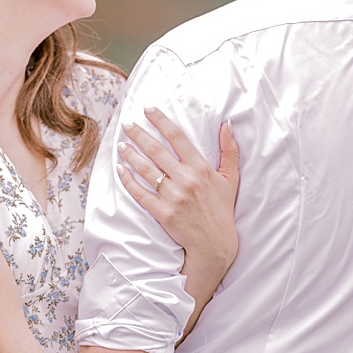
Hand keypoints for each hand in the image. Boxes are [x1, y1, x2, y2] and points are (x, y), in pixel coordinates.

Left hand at [120, 110, 239, 286]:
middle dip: (140, 134)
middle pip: (157, 150)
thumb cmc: (221, 208)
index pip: (177, 137)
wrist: (213, 242)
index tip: (148, 110)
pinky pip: (140, 194)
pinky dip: (129, 181)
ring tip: (121, 145)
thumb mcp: (231, 177)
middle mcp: (185, 178)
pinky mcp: (162, 212)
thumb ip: (229, 149)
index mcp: (200, 166)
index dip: (161, 121)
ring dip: (131, 155)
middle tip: (127, 124)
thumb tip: (227, 124)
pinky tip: (121, 170)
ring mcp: (172, 196)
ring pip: (146, 170)